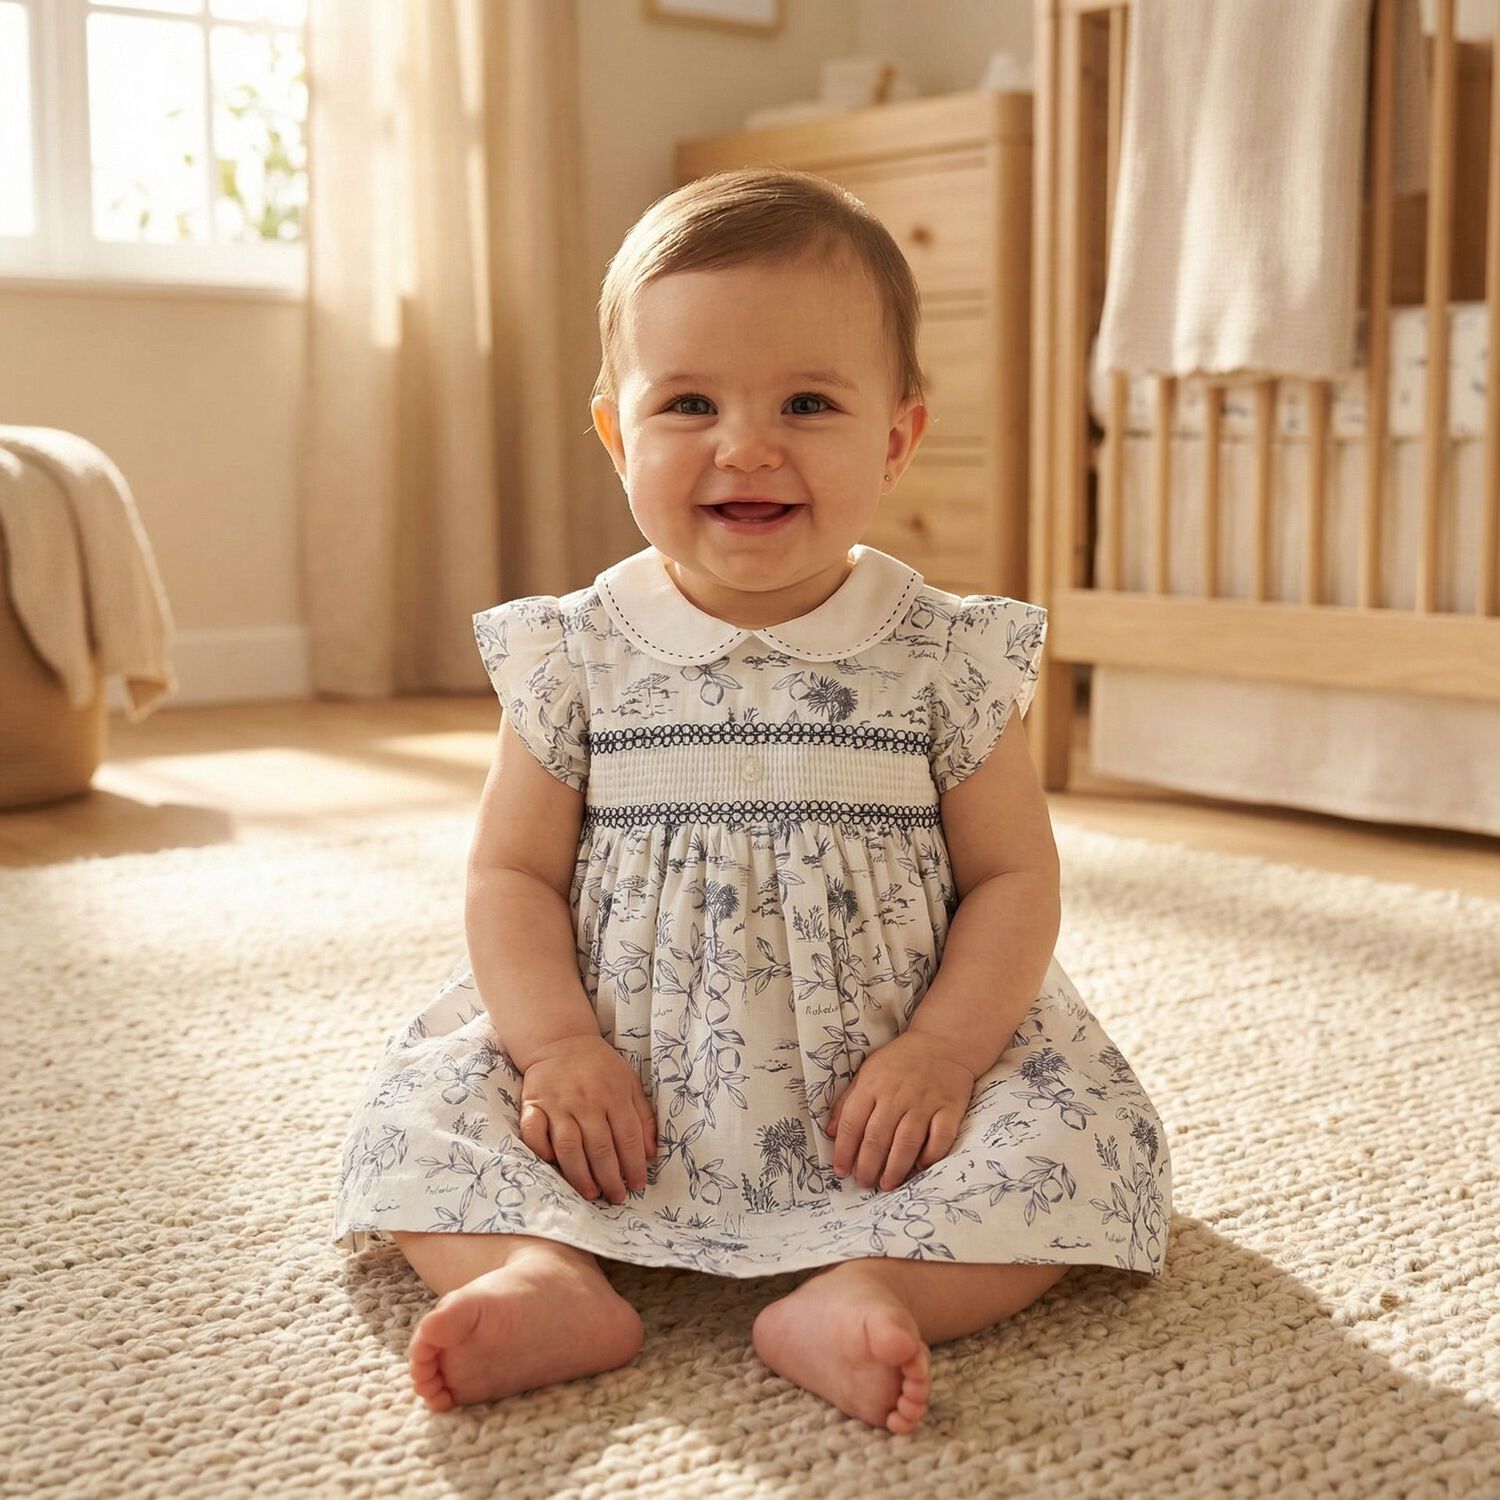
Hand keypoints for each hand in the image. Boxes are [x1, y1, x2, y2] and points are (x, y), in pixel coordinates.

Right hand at [518, 1034, 656, 1205]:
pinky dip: (542, 1151)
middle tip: (615, 1198)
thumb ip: (643, 1117)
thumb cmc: (600, 1067)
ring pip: (569, 1147)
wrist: (561, 1040)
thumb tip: (650, 1154)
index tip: (636, 1185)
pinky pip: (534, 1133)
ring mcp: (558, 1104)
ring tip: (590, 1193)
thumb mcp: (630, 1083)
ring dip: (580, 1175)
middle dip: (610, 1178)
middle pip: (600, 1148)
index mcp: (614, 1095)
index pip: (627, 1138)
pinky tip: (552, 1165)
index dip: (633, 1166)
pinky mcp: (533, 1104)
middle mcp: (586, 1101)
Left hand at [824, 1031, 976, 1191]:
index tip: (841, 1171)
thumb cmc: (900, 1060)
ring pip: (907, 1141)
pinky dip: (931, 1155)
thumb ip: (848, 1101)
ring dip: (895, 1167)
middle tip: (863, 1183)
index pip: (852, 1122)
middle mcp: (897, 1095)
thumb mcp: (868, 1071)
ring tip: (886, 1184)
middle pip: (877, 1137)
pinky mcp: (949, 1107)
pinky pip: (941, 1137)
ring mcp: (925, 1102)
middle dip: (867, 1166)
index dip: (844, 1150)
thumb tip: (830, 1133)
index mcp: (872, 1085)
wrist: (942, 1042)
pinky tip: (921, 1167)